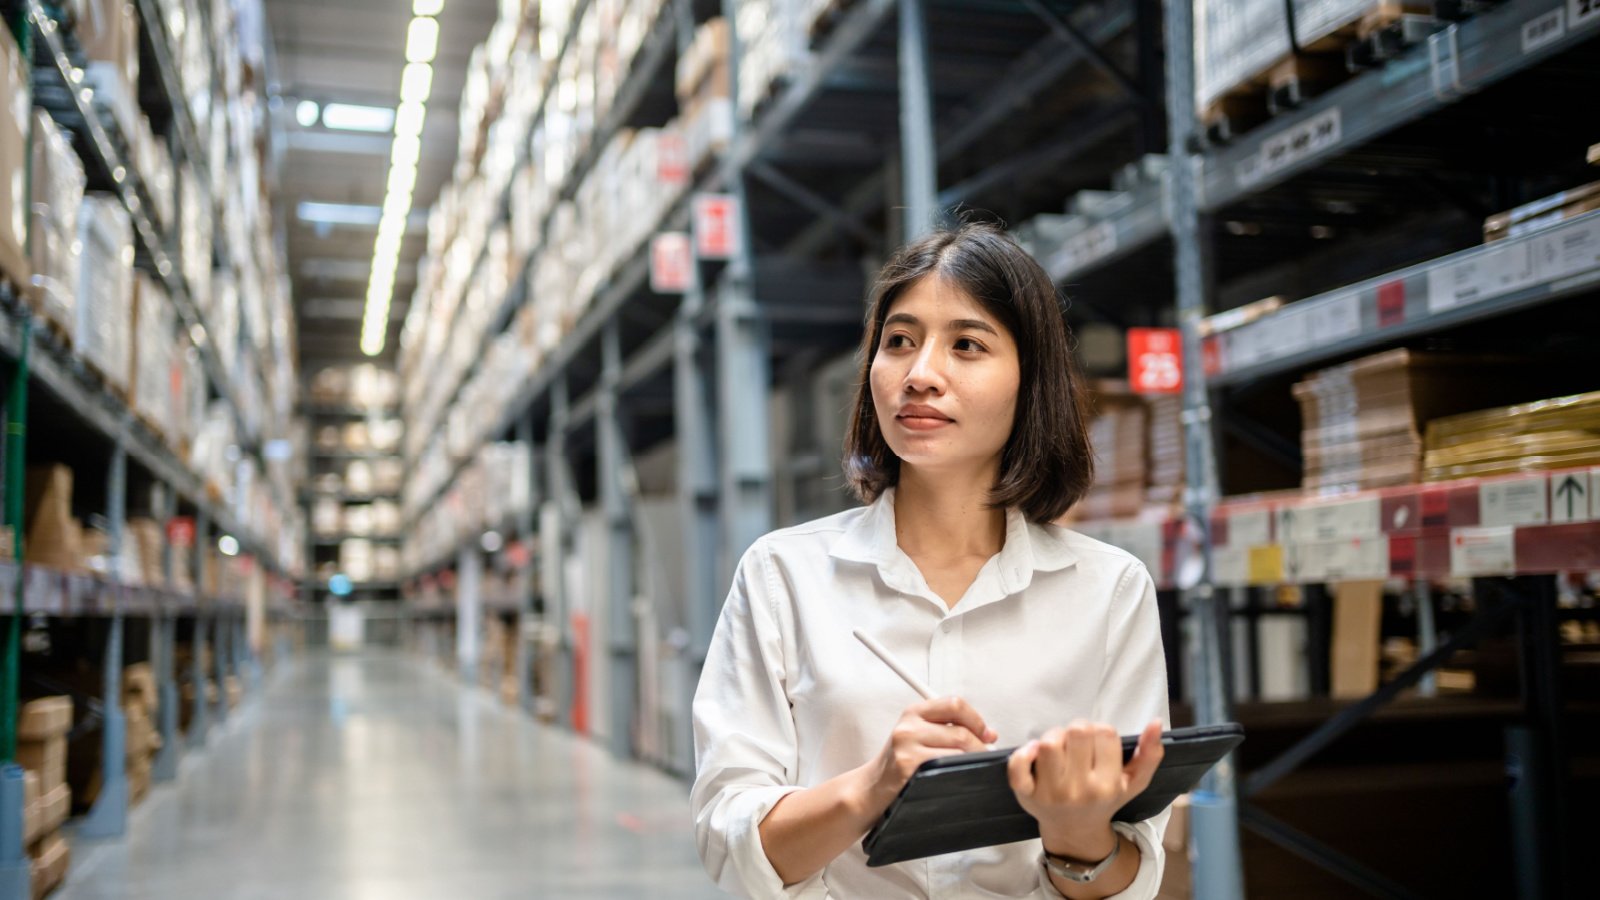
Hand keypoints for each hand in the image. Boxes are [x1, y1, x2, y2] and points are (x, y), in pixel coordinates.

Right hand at [858, 696, 996, 814]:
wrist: (872, 788)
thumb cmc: (899, 763)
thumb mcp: (919, 735)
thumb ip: (949, 728)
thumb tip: (988, 734)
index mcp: (914, 713)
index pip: (955, 704)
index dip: (976, 719)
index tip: (985, 733)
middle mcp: (908, 727)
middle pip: (960, 732)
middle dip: (981, 747)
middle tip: (986, 757)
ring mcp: (907, 747)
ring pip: (957, 752)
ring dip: (972, 763)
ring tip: (972, 768)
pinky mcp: (908, 768)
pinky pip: (947, 769)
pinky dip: (959, 774)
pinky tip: (957, 778)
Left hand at [1007, 719, 1163, 858]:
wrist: (1075, 831)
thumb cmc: (1104, 800)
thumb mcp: (1133, 782)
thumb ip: (1150, 754)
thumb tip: (1156, 722)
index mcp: (1107, 785)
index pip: (1106, 734)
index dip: (1102, 731)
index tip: (1099, 745)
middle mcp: (1079, 790)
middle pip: (1077, 732)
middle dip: (1078, 730)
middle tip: (1078, 743)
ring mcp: (1050, 793)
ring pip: (1049, 743)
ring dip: (1054, 737)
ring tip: (1060, 749)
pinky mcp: (1026, 795)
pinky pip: (1018, 766)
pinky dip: (1023, 753)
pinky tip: (1033, 752)